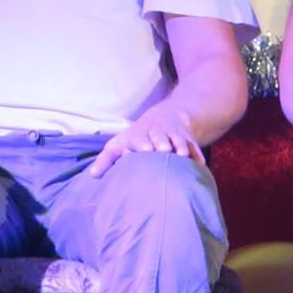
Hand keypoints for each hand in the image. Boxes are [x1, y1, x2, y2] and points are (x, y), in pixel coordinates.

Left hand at [90, 100, 205, 176]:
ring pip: (178, 140)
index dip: (143, 143)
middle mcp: (158, 133)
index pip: (140, 137)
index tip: (145, 150)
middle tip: (163, 151)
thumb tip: (93, 175)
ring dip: (180, 147)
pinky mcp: (189, 140)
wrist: (167, 117)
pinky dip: (197, 155)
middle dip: (162, 143)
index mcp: (140, 134)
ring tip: (181, 156)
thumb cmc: (138, 137)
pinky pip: (194, 147)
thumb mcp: (120, 143)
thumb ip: (107, 159)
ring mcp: (175, 135)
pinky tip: (199, 165)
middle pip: (160, 136)